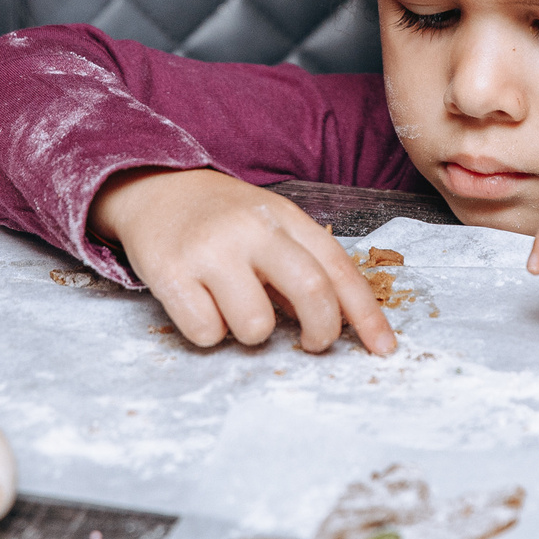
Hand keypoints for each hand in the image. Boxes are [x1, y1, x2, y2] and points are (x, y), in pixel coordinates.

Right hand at [91, 167, 395, 355]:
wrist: (153, 188)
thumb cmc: (224, 219)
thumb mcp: (271, 225)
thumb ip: (304, 264)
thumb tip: (340, 323)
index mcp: (285, 217)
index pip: (339, 268)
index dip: (367, 315)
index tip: (384, 349)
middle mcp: (251, 230)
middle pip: (311, 291)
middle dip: (321, 332)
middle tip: (311, 343)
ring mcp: (210, 251)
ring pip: (256, 327)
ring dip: (251, 333)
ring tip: (234, 307)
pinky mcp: (170, 273)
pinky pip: (207, 333)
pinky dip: (208, 332)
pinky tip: (200, 304)